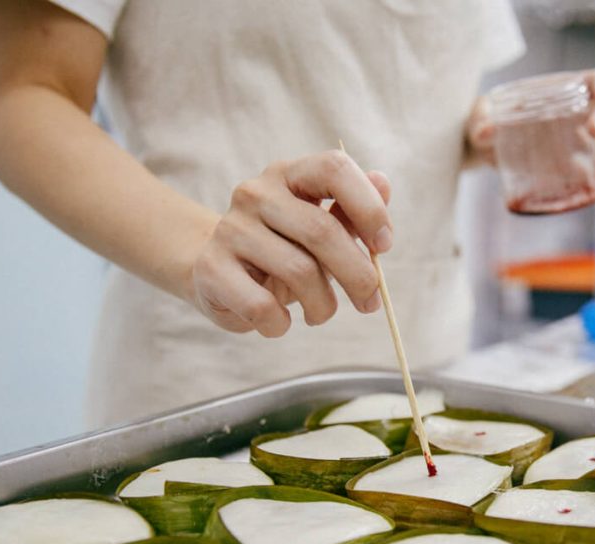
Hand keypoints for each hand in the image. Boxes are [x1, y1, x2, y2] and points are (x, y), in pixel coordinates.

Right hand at [189, 150, 392, 336]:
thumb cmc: (281, 250)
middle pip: (321, 230)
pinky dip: (282, 324)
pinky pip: (263, 306)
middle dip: (358, 274)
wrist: (214, 272)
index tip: (384, 246)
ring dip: (323, 306)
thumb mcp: (318, 229)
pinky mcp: (211, 268)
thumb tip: (384, 183)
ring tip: (321, 313)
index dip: (368, 207)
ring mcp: (230, 229)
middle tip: (370, 302)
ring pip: (298, 272)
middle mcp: (256, 193)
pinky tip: (282, 322)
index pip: (334, 168)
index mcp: (290, 174)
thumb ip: (350, 212)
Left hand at [465, 69, 594, 184]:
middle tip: (592, 130)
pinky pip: (594, 180)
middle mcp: (580, 120)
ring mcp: (580, 148)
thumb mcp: (482, 117)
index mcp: (566, 95)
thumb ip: (481, 119)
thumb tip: (484, 131)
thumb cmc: (491, 123)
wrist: (487, 151)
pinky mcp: (575, 175)